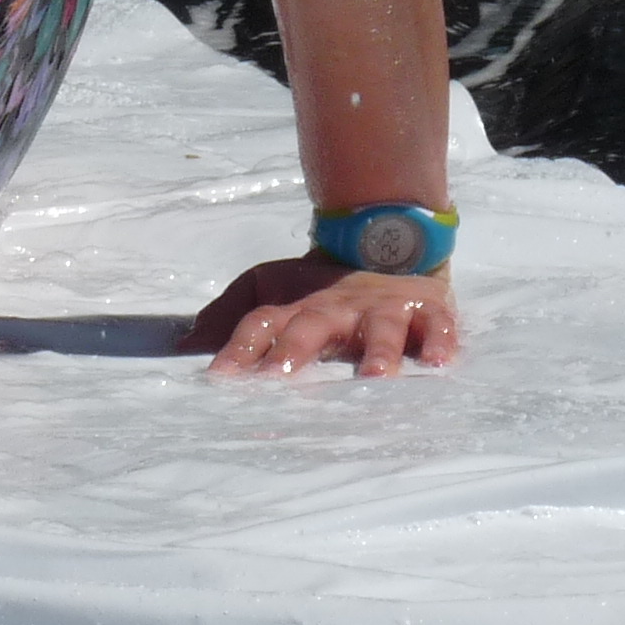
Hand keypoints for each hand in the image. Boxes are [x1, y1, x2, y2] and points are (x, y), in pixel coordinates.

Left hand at [183, 253, 454, 377]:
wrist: (386, 242)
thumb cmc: (319, 287)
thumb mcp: (270, 289)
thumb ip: (228, 316)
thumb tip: (183, 345)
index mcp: (295, 306)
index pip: (259, 324)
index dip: (235, 349)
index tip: (216, 380)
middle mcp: (336, 308)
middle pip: (312, 326)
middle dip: (295, 352)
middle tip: (279, 380)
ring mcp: (383, 310)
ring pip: (379, 331)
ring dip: (377, 355)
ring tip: (374, 382)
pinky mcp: (427, 311)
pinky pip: (437, 327)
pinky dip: (441, 343)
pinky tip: (440, 365)